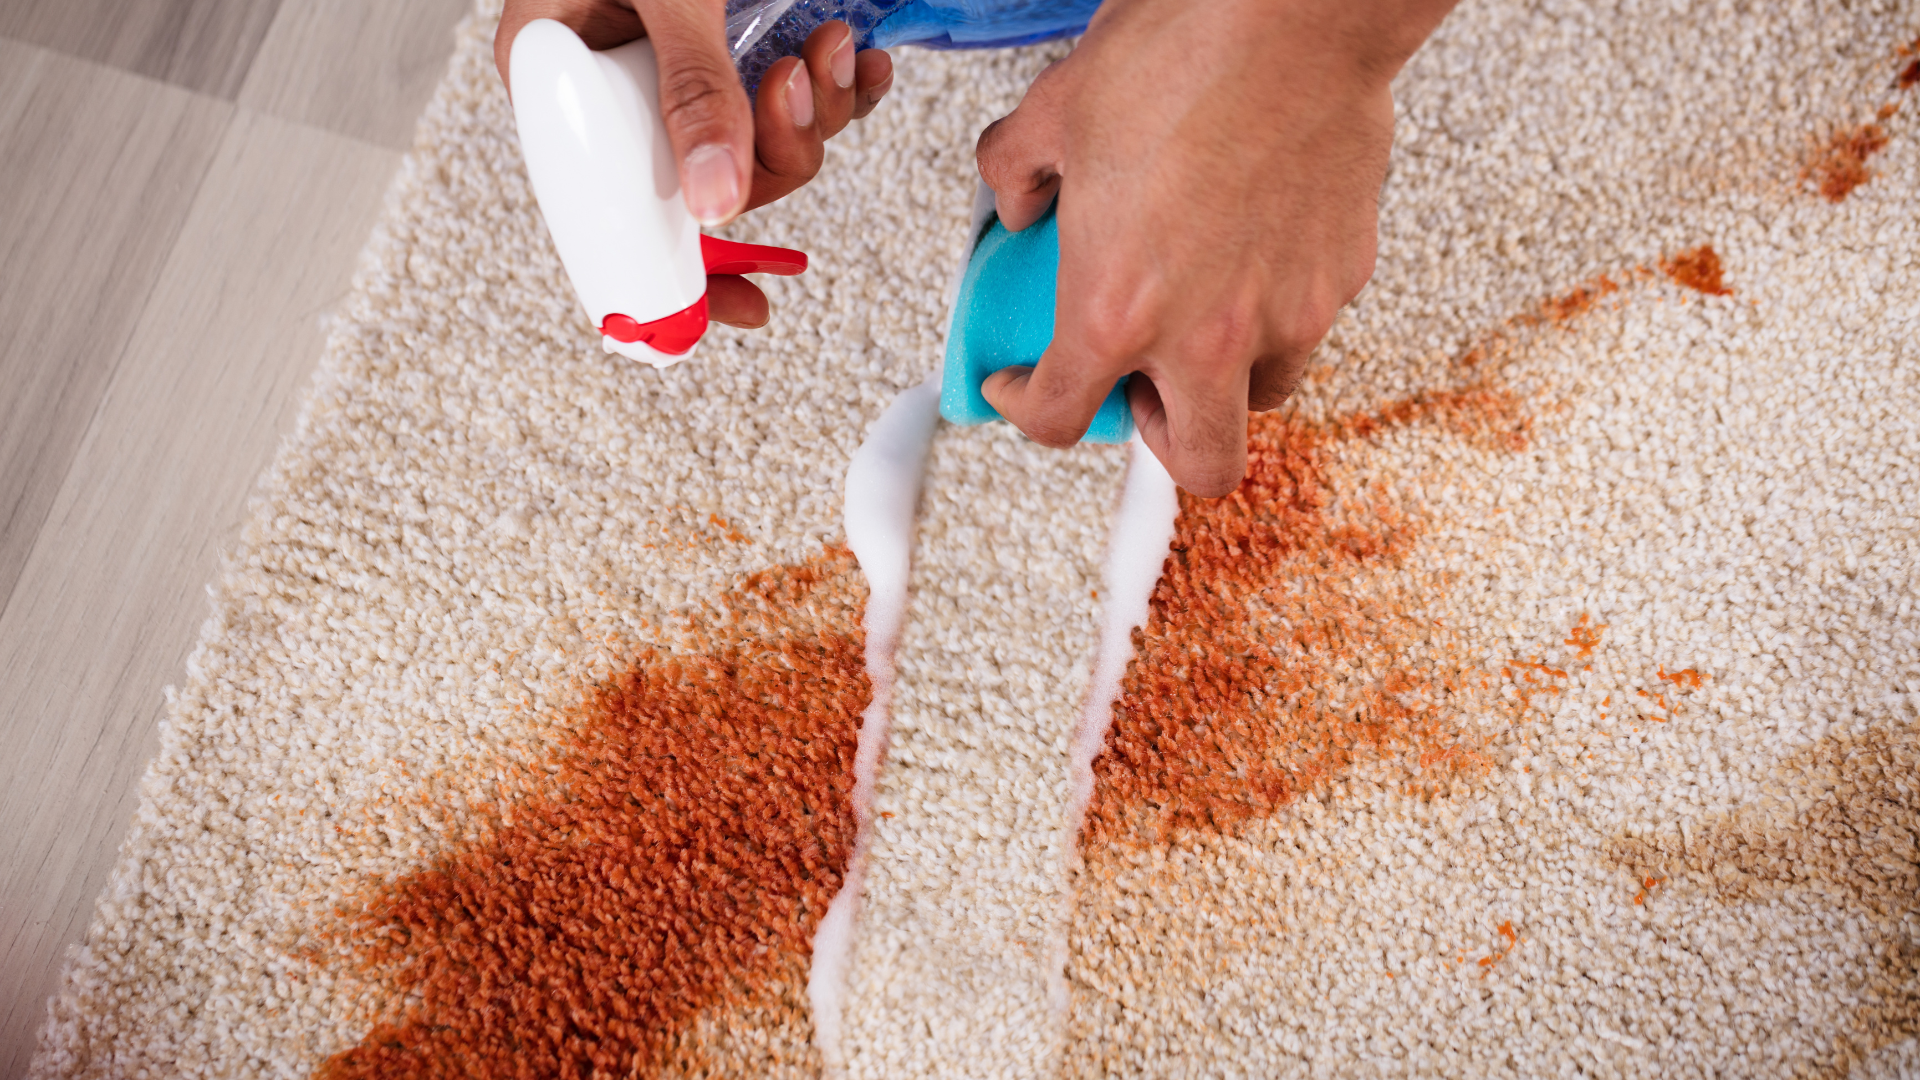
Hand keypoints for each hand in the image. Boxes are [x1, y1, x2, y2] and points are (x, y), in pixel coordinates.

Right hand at [496, 0, 894, 326]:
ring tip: (832, 48)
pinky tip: (856, 60)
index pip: (612, 218)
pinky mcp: (733, 39)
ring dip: (816, 111)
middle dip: (779, 149)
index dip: (681, 277)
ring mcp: (677, 63)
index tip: (746, 311)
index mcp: (563, 82)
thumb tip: (720, 203)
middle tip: (799, 82)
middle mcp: (618, 84)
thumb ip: (691, 86)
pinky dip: (833, 87)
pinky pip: (788, 97)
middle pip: (709, 179)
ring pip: (760, 141)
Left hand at [975, 0, 1455, 494]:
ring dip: (1225, 379)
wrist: (1296, 12)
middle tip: (1136, 388)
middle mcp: (1205, 335)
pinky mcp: (1341, 275)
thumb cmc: (1182, 51)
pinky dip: (1275, 308)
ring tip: (1201, 320)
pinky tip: (1252, 251)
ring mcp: (1285, 312)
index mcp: (1117, 310)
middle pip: (1197, 461)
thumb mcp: (1055, 110)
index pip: (1060, 417)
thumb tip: (1017, 201)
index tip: (1023, 388)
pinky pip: (1306, 322)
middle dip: (1156, 438)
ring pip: (1262, 398)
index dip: (1026, 409)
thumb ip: (1016, 173)